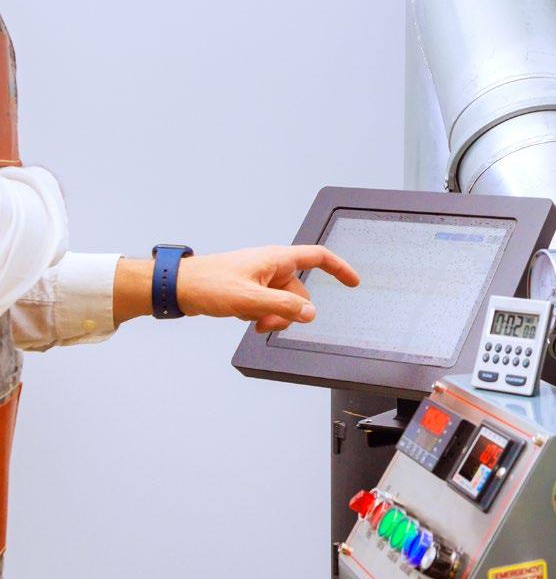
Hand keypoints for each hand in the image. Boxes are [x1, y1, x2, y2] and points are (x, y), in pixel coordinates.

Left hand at [113, 245, 359, 328]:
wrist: (179, 287)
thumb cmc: (208, 284)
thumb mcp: (250, 300)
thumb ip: (284, 307)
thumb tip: (310, 314)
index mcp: (276, 258)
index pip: (318, 257)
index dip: (339, 269)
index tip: (353, 282)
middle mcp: (271, 266)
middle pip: (300, 292)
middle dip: (289, 311)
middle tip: (267, 321)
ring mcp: (261, 278)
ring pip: (284, 302)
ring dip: (273, 316)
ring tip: (251, 319)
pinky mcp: (250, 289)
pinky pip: (269, 305)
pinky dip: (261, 315)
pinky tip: (243, 316)